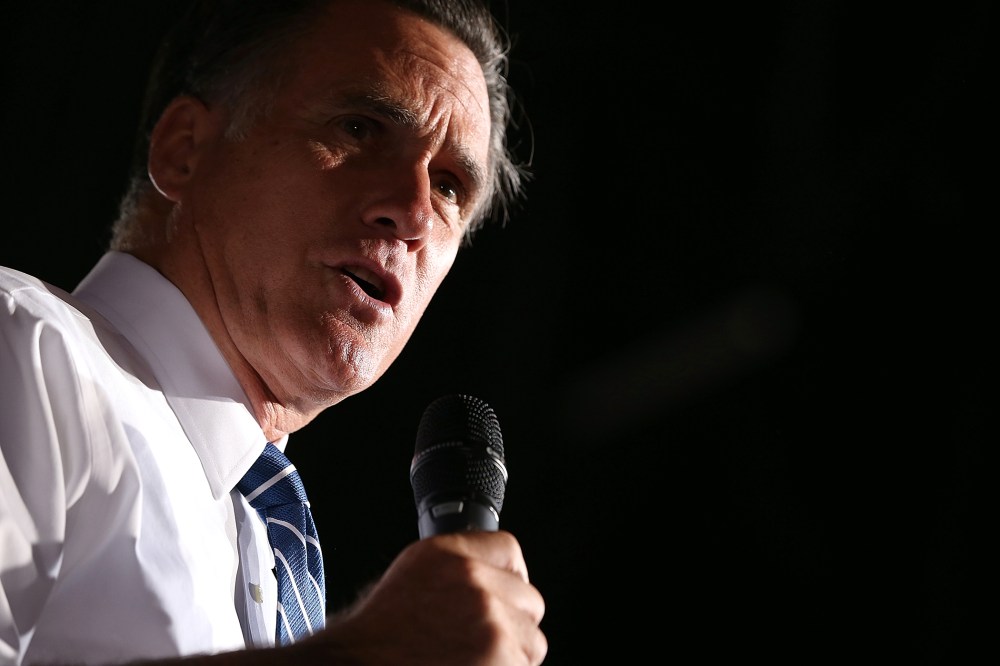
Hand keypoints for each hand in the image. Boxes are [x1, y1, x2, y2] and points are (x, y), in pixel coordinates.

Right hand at [302, 530, 546, 664]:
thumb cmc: (379, 638)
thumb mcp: (413, 576)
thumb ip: (456, 568)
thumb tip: (495, 574)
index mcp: (448, 555)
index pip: (508, 551)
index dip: (510, 577)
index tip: (503, 596)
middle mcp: (473, 581)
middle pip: (529, 599)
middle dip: (512, 623)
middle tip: (479, 641)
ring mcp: (491, 621)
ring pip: (532, 640)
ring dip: (511, 656)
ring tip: (471, 661)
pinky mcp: (502, 657)